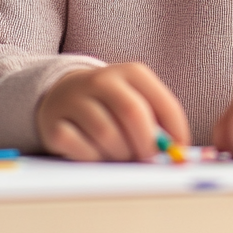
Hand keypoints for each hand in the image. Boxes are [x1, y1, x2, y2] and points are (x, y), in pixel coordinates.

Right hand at [35, 62, 190, 160]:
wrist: (64, 94)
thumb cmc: (112, 104)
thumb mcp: (137, 100)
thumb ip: (158, 121)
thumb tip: (175, 151)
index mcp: (132, 72)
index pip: (162, 102)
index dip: (175, 131)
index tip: (178, 152)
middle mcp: (102, 80)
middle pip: (133, 113)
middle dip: (146, 144)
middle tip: (148, 160)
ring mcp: (75, 99)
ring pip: (106, 134)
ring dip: (118, 154)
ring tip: (119, 154)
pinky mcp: (54, 123)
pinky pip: (79, 147)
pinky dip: (92, 157)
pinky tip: (94, 154)